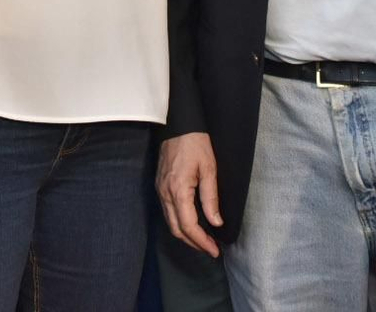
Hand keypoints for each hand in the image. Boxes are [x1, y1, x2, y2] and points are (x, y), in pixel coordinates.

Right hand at [156, 132, 221, 256]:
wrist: (178, 124)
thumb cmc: (195, 143)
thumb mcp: (209, 168)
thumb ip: (211, 197)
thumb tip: (216, 222)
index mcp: (178, 190)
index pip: (188, 226)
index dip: (202, 241)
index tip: (215, 250)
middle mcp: (165, 193)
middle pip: (176, 229)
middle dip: (194, 243)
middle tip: (211, 249)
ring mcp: (160, 190)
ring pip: (170, 222)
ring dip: (186, 234)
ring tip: (204, 240)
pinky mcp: (159, 185)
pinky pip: (167, 211)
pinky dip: (180, 222)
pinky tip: (192, 223)